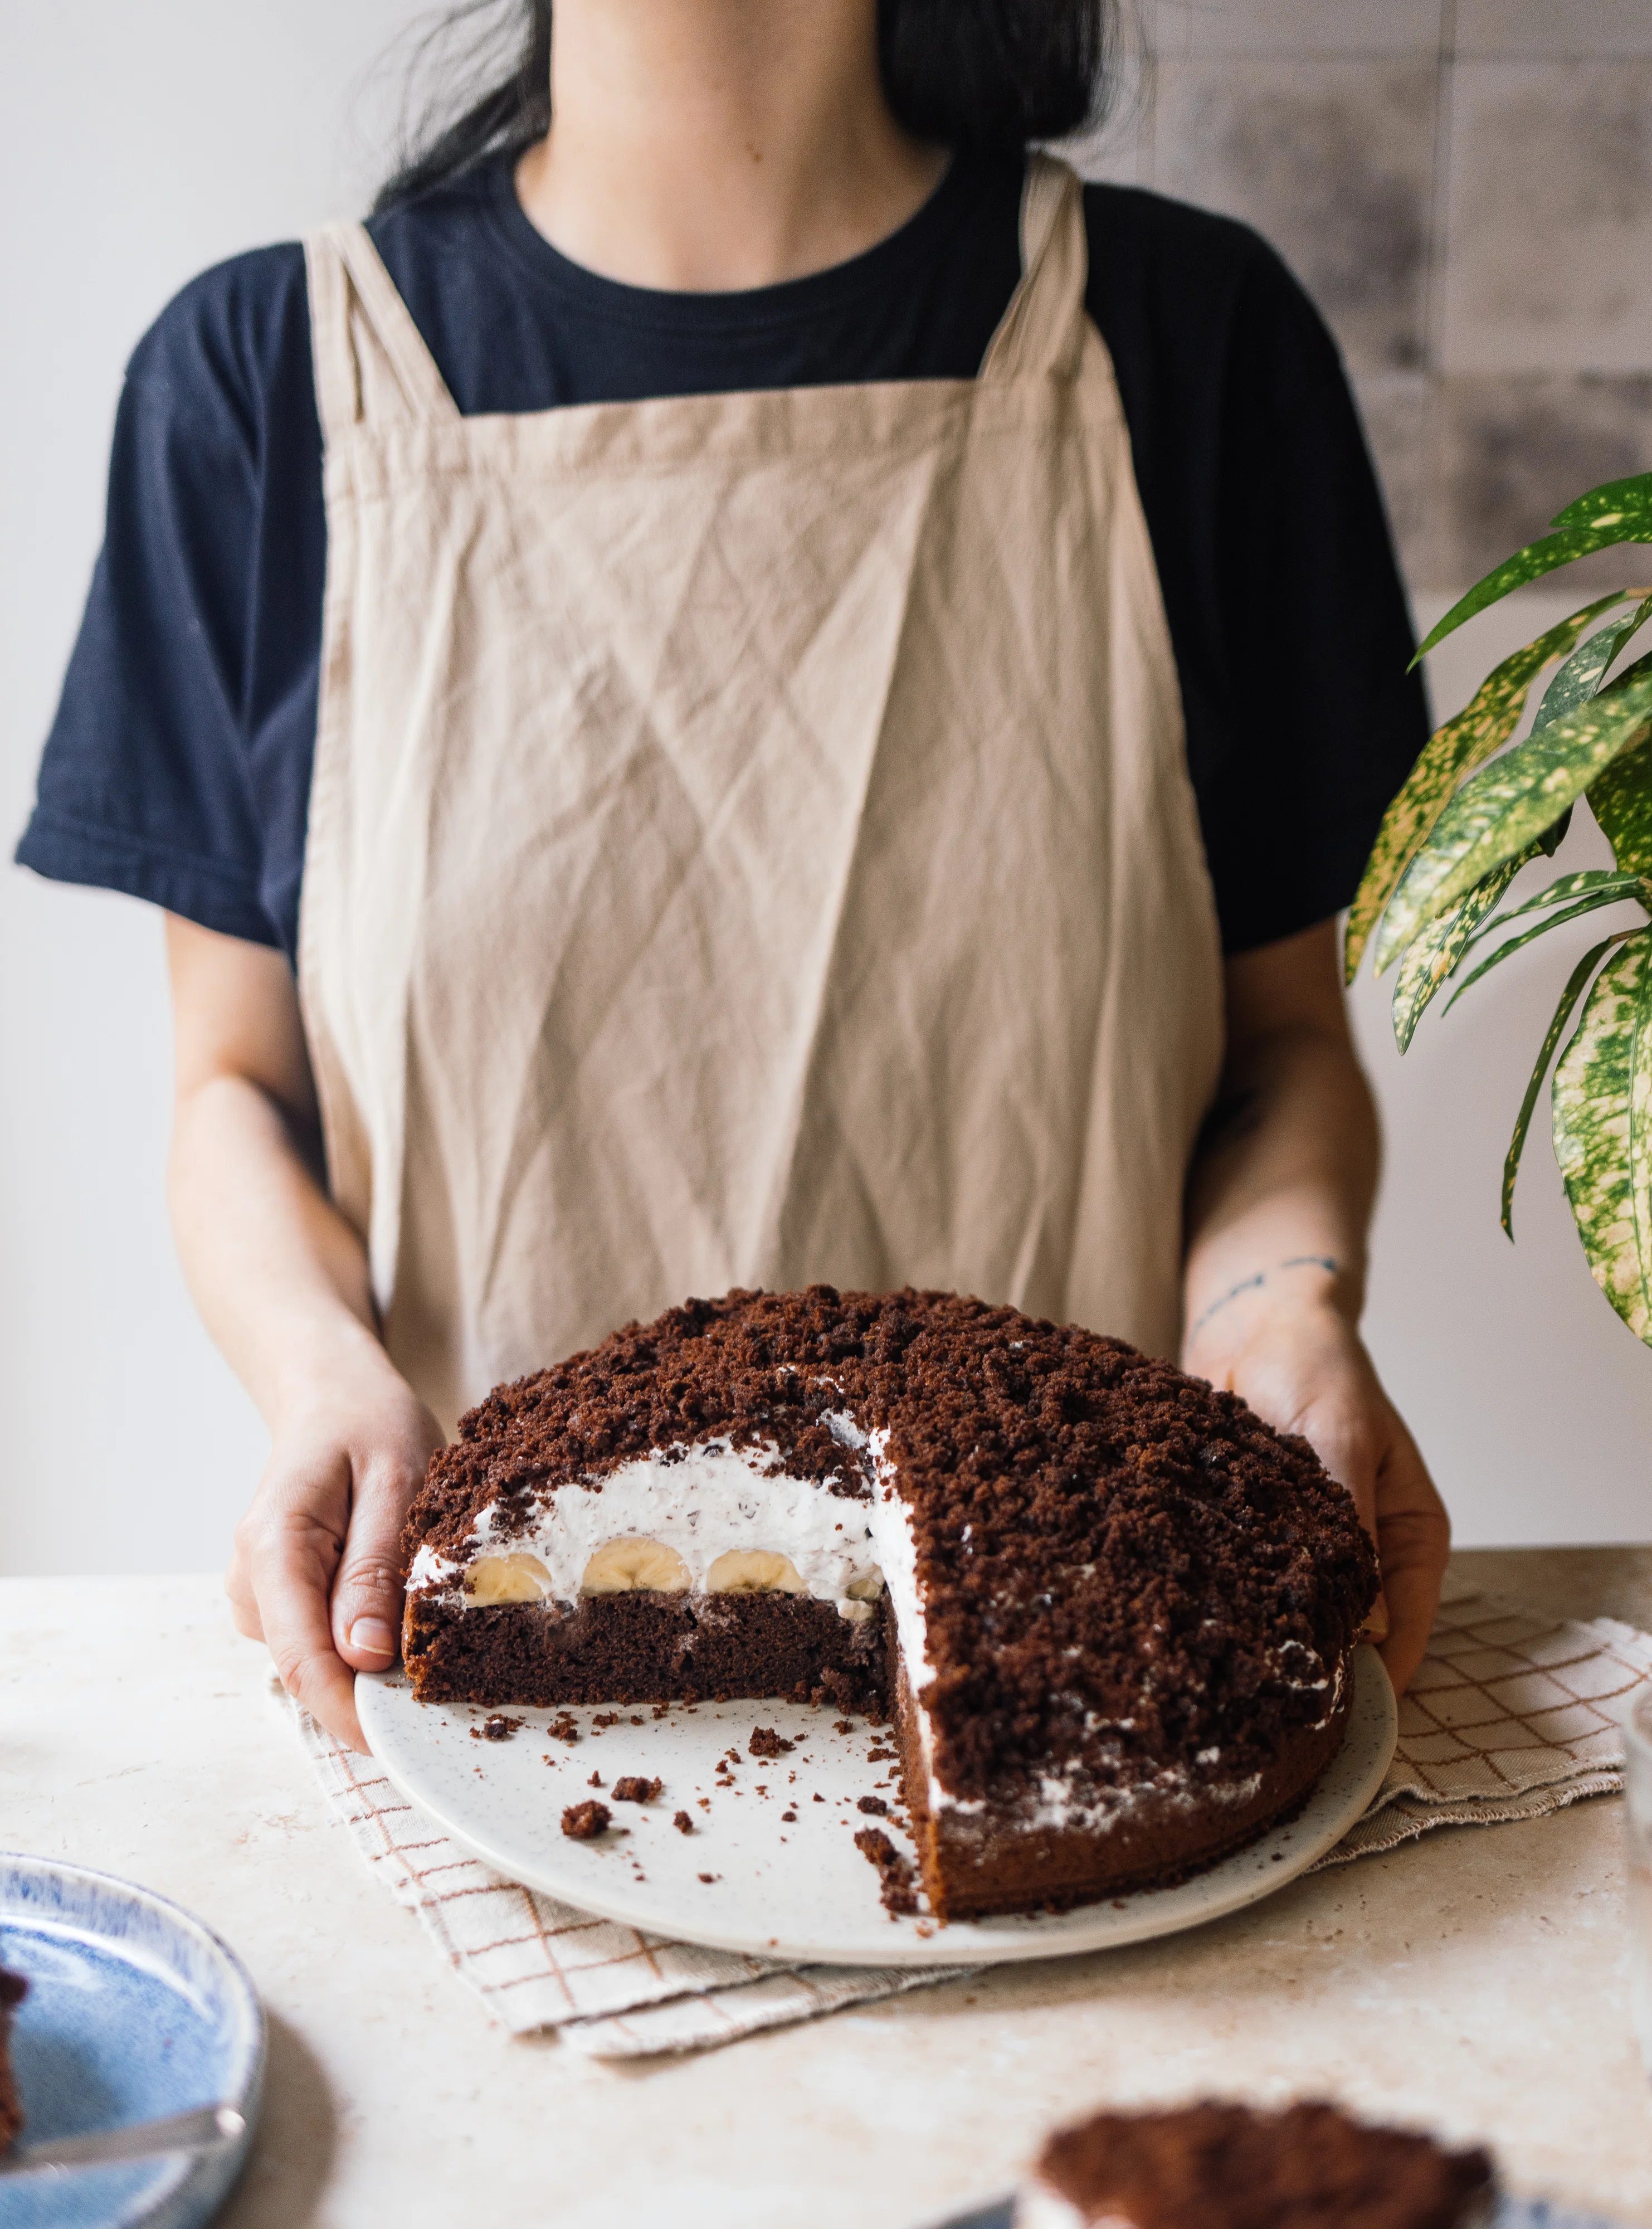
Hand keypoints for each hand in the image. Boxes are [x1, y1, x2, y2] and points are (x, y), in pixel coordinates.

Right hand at [227, 1344, 443, 1751]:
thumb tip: (366, 1656)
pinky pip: (323, 1640)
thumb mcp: (394, 1479)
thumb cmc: (368, 1424)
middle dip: (374, 1690)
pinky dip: (365, 1638)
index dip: (352, 1714)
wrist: (331, 1395)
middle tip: (451, 1682)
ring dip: (373, 1662)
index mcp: (272, 1547)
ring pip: (318, 1660)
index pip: (304, 1660)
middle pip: (310, 1669)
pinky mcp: (279, 1599)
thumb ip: (374, 1567)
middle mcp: (251, 1580)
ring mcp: (259, 1594)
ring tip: (430, 1620)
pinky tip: (398, 1602)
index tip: (404, 1746)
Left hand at [1186, 1296, 1448, 1696]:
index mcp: (1407, 1536)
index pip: (1403, 1632)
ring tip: (1219, 1676)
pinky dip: (1223, 1600)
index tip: (1327, 1723)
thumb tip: (1359, 1615)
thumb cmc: (1315, 1365)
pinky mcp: (1253, 1534)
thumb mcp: (1340, 1432)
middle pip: (1347, 1638)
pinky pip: (1243, 1583)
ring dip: (1260, 1640)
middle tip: (1259, 1712)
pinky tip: (1188, 1622)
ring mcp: (1307, 1547)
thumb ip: (1348, 1517)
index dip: (1370, 1682)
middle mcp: (1362, 1552)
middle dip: (1308, 1670)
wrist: (1255, 1322)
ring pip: (1291, 1618)